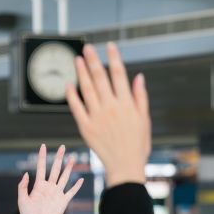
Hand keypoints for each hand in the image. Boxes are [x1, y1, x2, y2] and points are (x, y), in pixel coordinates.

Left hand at [18, 144, 83, 213]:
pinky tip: (81, 180)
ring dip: (68, 168)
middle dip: (58, 158)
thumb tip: (26, 173)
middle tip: (62, 147)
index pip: (41, 167)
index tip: (43, 146)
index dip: (42, 157)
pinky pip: (71, 192)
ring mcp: (57, 193)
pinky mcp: (63, 201)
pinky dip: (77, 186)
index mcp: (39, 186)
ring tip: (72, 157)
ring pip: (64, 177)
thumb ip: (23, 187)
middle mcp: (49, 187)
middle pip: (55, 169)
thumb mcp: (22, 200)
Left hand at [65, 42, 150, 186]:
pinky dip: (72, 95)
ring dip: (82, 73)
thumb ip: (140, 97)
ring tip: (77, 60)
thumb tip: (138, 76)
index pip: (119, 75)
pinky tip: (69, 85)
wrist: (125, 167)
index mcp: (127, 104)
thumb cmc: (137, 145)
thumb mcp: (144, 120)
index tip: (109, 46)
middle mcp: (112, 108)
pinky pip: (77, 108)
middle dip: (93, 60)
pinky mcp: (86, 128)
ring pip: (87, 90)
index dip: (114, 58)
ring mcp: (97, 117)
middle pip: (100, 78)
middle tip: (87, 47)